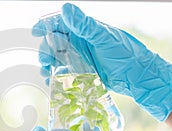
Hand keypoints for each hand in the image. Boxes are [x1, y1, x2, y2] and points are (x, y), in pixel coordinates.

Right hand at [32, 3, 171, 121]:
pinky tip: (52, 81)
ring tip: (46, 72)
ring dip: (49, 64)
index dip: (46, 25)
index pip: (60, 23)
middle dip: (46, 49)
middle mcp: (79, 42)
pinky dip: (56, 75)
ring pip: (57, 57)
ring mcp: (80, 56)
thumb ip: (84, 25)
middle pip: (55, 42)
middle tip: (44, 60)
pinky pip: (64, 71)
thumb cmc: (123, 52)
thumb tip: (65, 8)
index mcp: (83, 30)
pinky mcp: (81, 70)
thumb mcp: (103, 37)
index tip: (36, 32)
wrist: (136, 75)